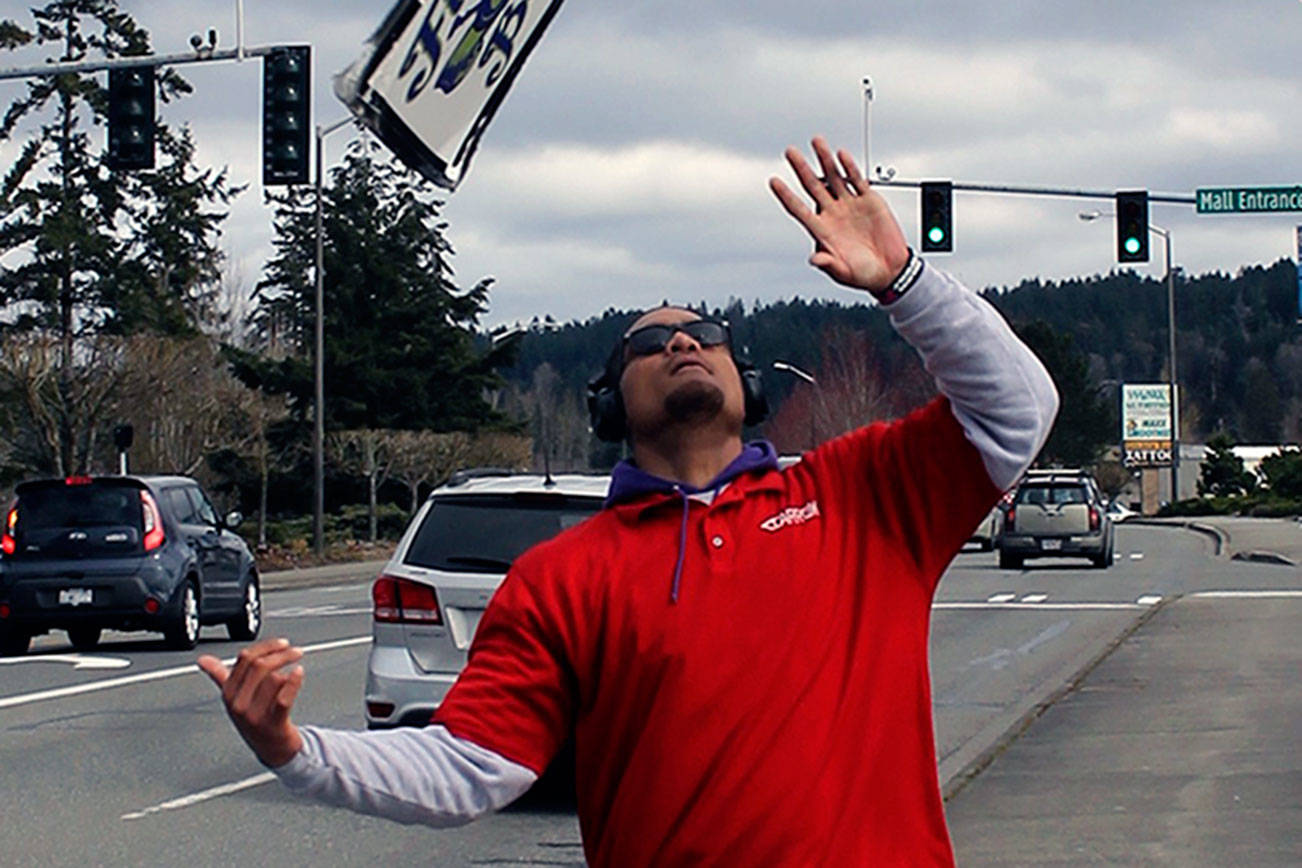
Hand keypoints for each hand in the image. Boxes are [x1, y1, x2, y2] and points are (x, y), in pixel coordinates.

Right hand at [197, 638, 304, 767]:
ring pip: (273, 679)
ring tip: (293, 676)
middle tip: (295, 652)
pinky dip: (294, 682)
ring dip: (288, 672)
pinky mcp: (272, 723)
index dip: (267, 647)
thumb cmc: (254, 719)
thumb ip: (218, 676)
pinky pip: (283, 698)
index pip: (245, 659)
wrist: (271, 748)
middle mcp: (238, 703)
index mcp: (229, 693)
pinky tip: (298, 673)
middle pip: (259, 666)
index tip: (282, 644)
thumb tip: (203, 660)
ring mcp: (255, 715)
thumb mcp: (233, 697)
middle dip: (281, 654)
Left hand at [770, 136, 910, 293]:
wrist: (891, 270)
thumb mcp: (843, 272)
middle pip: (813, 186)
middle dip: (801, 168)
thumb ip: (828, 264)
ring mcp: (850, 205)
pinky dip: (850, 168)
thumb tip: (813, 259)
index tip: (773, 181)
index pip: (799, 209)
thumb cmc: (863, 274)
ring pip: (834, 177)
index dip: (786, 195)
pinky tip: (841, 155)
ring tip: (817, 142)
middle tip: (790, 152)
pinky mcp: (869, 201)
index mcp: (822, 230)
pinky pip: (857, 180)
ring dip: (825, 160)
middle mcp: (833, 214)